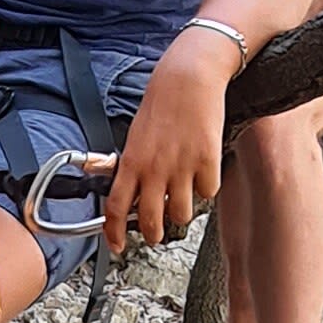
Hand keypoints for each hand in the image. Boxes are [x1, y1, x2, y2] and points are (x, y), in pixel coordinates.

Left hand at [103, 31, 231, 250]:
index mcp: (132, 161)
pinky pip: (208, 192)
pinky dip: (206, 187)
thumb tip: (136, 193)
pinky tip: (203, 170)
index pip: (116, 208)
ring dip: (183, 209)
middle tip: (157, 233)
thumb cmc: (163, 100)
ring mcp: (182, 168)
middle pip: (151, 222)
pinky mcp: (208, 162)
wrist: (189, 76)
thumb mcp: (137, 135)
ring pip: (182, 214)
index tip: (118, 246)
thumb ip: (135, 166)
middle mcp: (155, 169)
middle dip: (154, 234)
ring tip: (183, 191)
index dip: (114, 233)